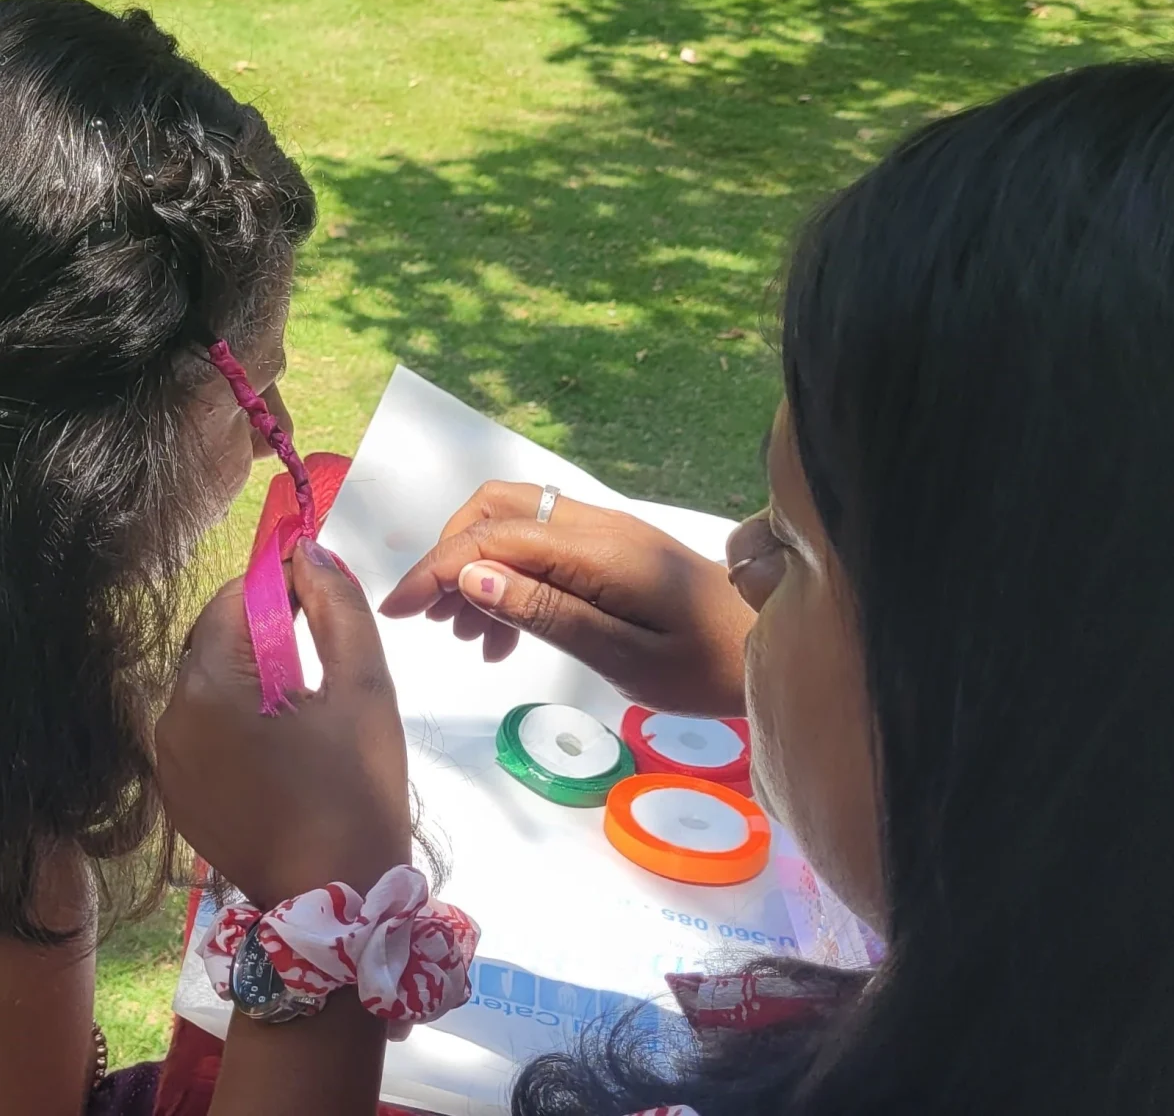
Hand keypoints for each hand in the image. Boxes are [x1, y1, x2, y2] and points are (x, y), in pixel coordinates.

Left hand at [156, 539, 410, 908]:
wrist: (334, 903)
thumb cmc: (357, 791)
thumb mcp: (365, 688)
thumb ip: (338, 607)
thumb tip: (309, 551)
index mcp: (210, 684)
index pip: (233, 599)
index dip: (276, 586)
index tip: (317, 595)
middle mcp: (171, 716)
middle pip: (215, 643)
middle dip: (264, 636)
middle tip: (320, 659)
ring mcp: (167, 762)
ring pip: (207, 690)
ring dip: (249, 683)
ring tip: (305, 711)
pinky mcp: (176, 797)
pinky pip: (200, 736)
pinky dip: (233, 728)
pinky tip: (279, 753)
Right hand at [376, 481, 753, 716]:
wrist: (775, 647)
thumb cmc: (707, 664)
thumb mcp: (624, 654)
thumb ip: (546, 612)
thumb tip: (470, 574)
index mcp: (596, 549)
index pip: (490, 537)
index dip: (435, 568)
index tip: (398, 612)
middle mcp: (594, 524)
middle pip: (493, 508)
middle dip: (449, 558)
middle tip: (437, 624)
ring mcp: (603, 532)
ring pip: (511, 525)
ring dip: (476, 571)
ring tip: (472, 639)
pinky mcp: (610, 549)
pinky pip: (538, 545)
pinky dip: (507, 580)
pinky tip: (505, 635)